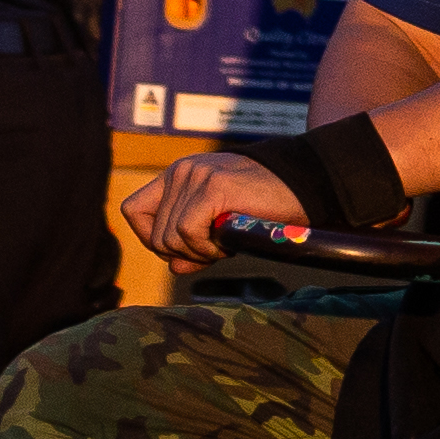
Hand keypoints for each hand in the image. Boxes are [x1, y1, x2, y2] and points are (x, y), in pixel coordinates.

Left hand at [122, 151, 306, 263]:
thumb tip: (174, 267)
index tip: (183, 249)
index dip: (150, 237)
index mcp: (177, 176)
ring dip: (198, 253)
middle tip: (216, 251)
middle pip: (155, 235)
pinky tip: (229, 245)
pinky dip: (206, 249)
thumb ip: (192, 245)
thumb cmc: (265, 207)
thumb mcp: (220, 226)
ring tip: (226, 245)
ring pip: (169, 238)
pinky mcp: (213, 188)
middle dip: (184, 254)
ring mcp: (195, 176)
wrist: (306, 187)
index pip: (134, 210)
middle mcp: (181, 172)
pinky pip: (188, 233)